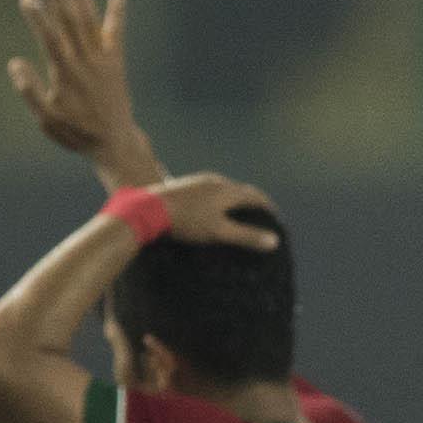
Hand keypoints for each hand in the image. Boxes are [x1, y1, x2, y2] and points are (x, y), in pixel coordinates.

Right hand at [10, 0, 151, 174]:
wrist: (114, 142)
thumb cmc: (75, 133)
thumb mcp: (46, 120)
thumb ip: (30, 93)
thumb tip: (14, 63)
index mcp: (65, 74)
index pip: (49, 39)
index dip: (38, 18)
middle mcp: (85, 62)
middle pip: (70, 24)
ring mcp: (102, 60)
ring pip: (90, 23)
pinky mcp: (116, 62)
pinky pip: (117, 33)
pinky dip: (117, 12)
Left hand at [150, 173, 279, 249]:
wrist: (147, 208)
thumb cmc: (186, 222)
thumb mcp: (218, 232)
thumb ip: (246, 237)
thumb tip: (274, 241)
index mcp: (227, 190)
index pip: (256, 196)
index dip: (268, 207)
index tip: (275, 218)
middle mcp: (215, 181)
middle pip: (240, 191)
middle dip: (252, 203)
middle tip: (258, 217)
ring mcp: (198, 182)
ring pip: (224, 190)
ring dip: (234, 201)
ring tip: (236, 214)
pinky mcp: (184, 186)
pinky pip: (209, 192)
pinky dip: (218, 201)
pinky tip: (209, 211)